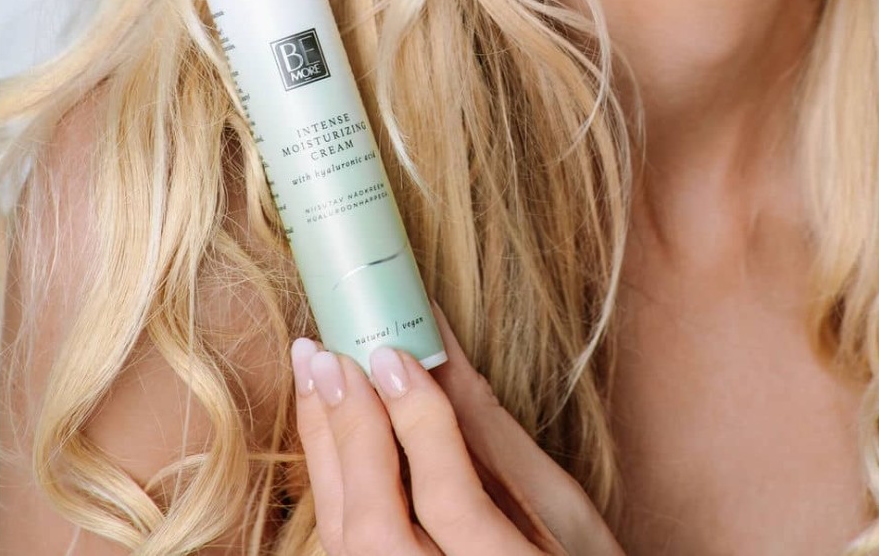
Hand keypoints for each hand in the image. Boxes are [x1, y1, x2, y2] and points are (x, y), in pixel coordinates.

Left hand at [291, 299, 625, 554]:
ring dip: (327, 453)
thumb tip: (439, 344)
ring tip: (314, 373)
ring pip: (348, 544)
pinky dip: (333, 483)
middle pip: (376, 532)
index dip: (418, 426)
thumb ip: (493, 435)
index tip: (396, 355)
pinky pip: (348, 549)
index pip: (449, 506)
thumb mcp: (563, 508)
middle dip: (350, 435)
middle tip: (327, 353)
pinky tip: (327, 429)